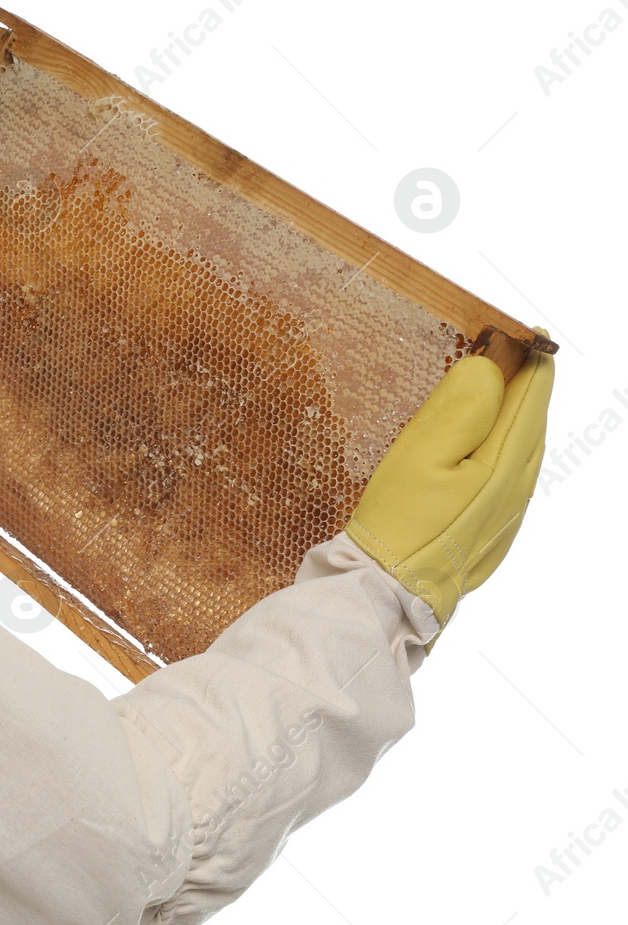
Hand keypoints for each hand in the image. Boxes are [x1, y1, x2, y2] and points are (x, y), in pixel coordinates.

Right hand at [345, 347, 554, 630]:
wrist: (391, 593)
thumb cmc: (400, 523)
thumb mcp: (419, 455)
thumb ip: (459, 407)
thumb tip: (489, 368)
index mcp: (507, 462)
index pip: (532, 394)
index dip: (530, 358)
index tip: (523, 330)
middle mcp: (520, 486)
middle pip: (532, 420)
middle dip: (523, 383)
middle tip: (509, 351)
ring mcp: (510, 512)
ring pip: (523, 449)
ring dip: (513, 414)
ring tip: (499, 388)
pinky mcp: (493, 530)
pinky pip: (510, 475)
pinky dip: (502, 447)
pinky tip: (484, 445)